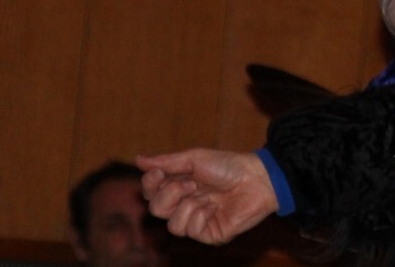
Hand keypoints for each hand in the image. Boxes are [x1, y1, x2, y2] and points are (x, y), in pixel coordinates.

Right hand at [136, 148, 278, 244]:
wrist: (256, 179)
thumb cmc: (227, 166)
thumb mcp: (194, 160)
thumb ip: (166, 162)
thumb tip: (138, 160)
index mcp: (178, 185)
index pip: (150, 192)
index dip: (149, 185)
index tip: (159, 174)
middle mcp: (184, 204)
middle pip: (156, 210)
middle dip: (170, 195)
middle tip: (191, 184)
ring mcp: (196, 221)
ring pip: (172, 226)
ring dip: (189, 206)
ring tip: (207, 196)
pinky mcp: (209, 234)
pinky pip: (192, 231)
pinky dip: (202, 216)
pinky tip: (215, 207)